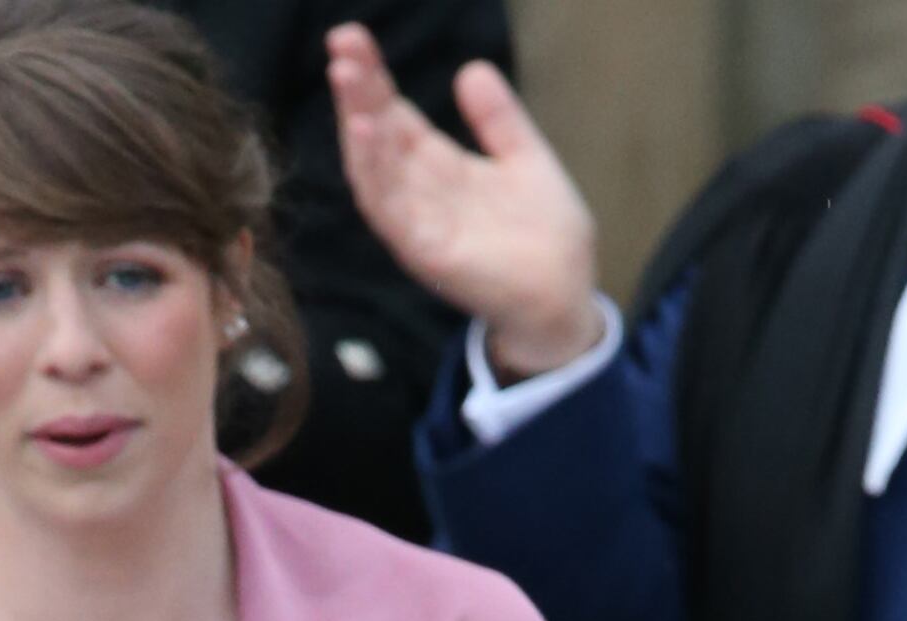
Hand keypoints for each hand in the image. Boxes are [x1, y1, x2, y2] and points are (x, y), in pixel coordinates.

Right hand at [327, 24, 601, 379]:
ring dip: (357, 125)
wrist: (565, 298)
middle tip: (341, 43)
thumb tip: (472, 68)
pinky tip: (366, 136)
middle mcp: (419, 194)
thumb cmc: (544, 236)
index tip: (354, 37)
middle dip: (358, 92)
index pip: (395, 115)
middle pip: (378, 135)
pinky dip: (375, 175)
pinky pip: (391, 212)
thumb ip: (498, 118)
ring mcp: (419, 225)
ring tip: (346, 78)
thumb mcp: (524, 158)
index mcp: (438, 167)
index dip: (374, 79)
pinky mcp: (428, 254)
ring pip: (375, 170)